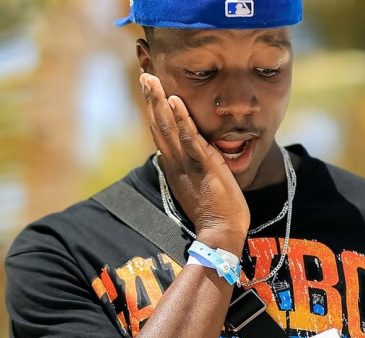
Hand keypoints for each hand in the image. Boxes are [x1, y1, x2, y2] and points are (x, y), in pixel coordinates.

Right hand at [140, 73, 249, 250]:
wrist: (220, 235)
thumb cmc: (214, 216)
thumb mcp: (198, 190)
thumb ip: (192, 173)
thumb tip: (191, 162)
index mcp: (175, 169)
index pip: (161, 135)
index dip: (154, 113)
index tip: (150, 94)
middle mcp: (175, 164)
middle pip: (158, 126)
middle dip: (151, 100)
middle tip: (144, 75)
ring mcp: (187, 165)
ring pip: (168, 128)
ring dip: (159, 102)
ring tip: (151, 80)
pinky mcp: (203, 166)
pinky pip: (189, 139)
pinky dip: (181, 119)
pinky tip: (174, 101)